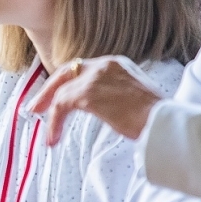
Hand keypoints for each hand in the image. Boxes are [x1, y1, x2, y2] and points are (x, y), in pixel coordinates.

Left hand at [29, 56, 160, 144]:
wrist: (165, 122)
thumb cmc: (156, 118)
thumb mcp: (133, 97)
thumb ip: (114, 95)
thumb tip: (101, 107)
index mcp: (115, 64)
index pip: (80, 68)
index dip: (64, 83)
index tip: (53, 98)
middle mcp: (104, 65)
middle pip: (64, 74)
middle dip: (48, 92)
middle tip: (35, 109)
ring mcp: (95, 77)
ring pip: (61, 93)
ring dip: (51, 114)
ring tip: (47, 133)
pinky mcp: (88, 93)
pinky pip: (61, 107)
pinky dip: (55, 122)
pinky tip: (54, 138)